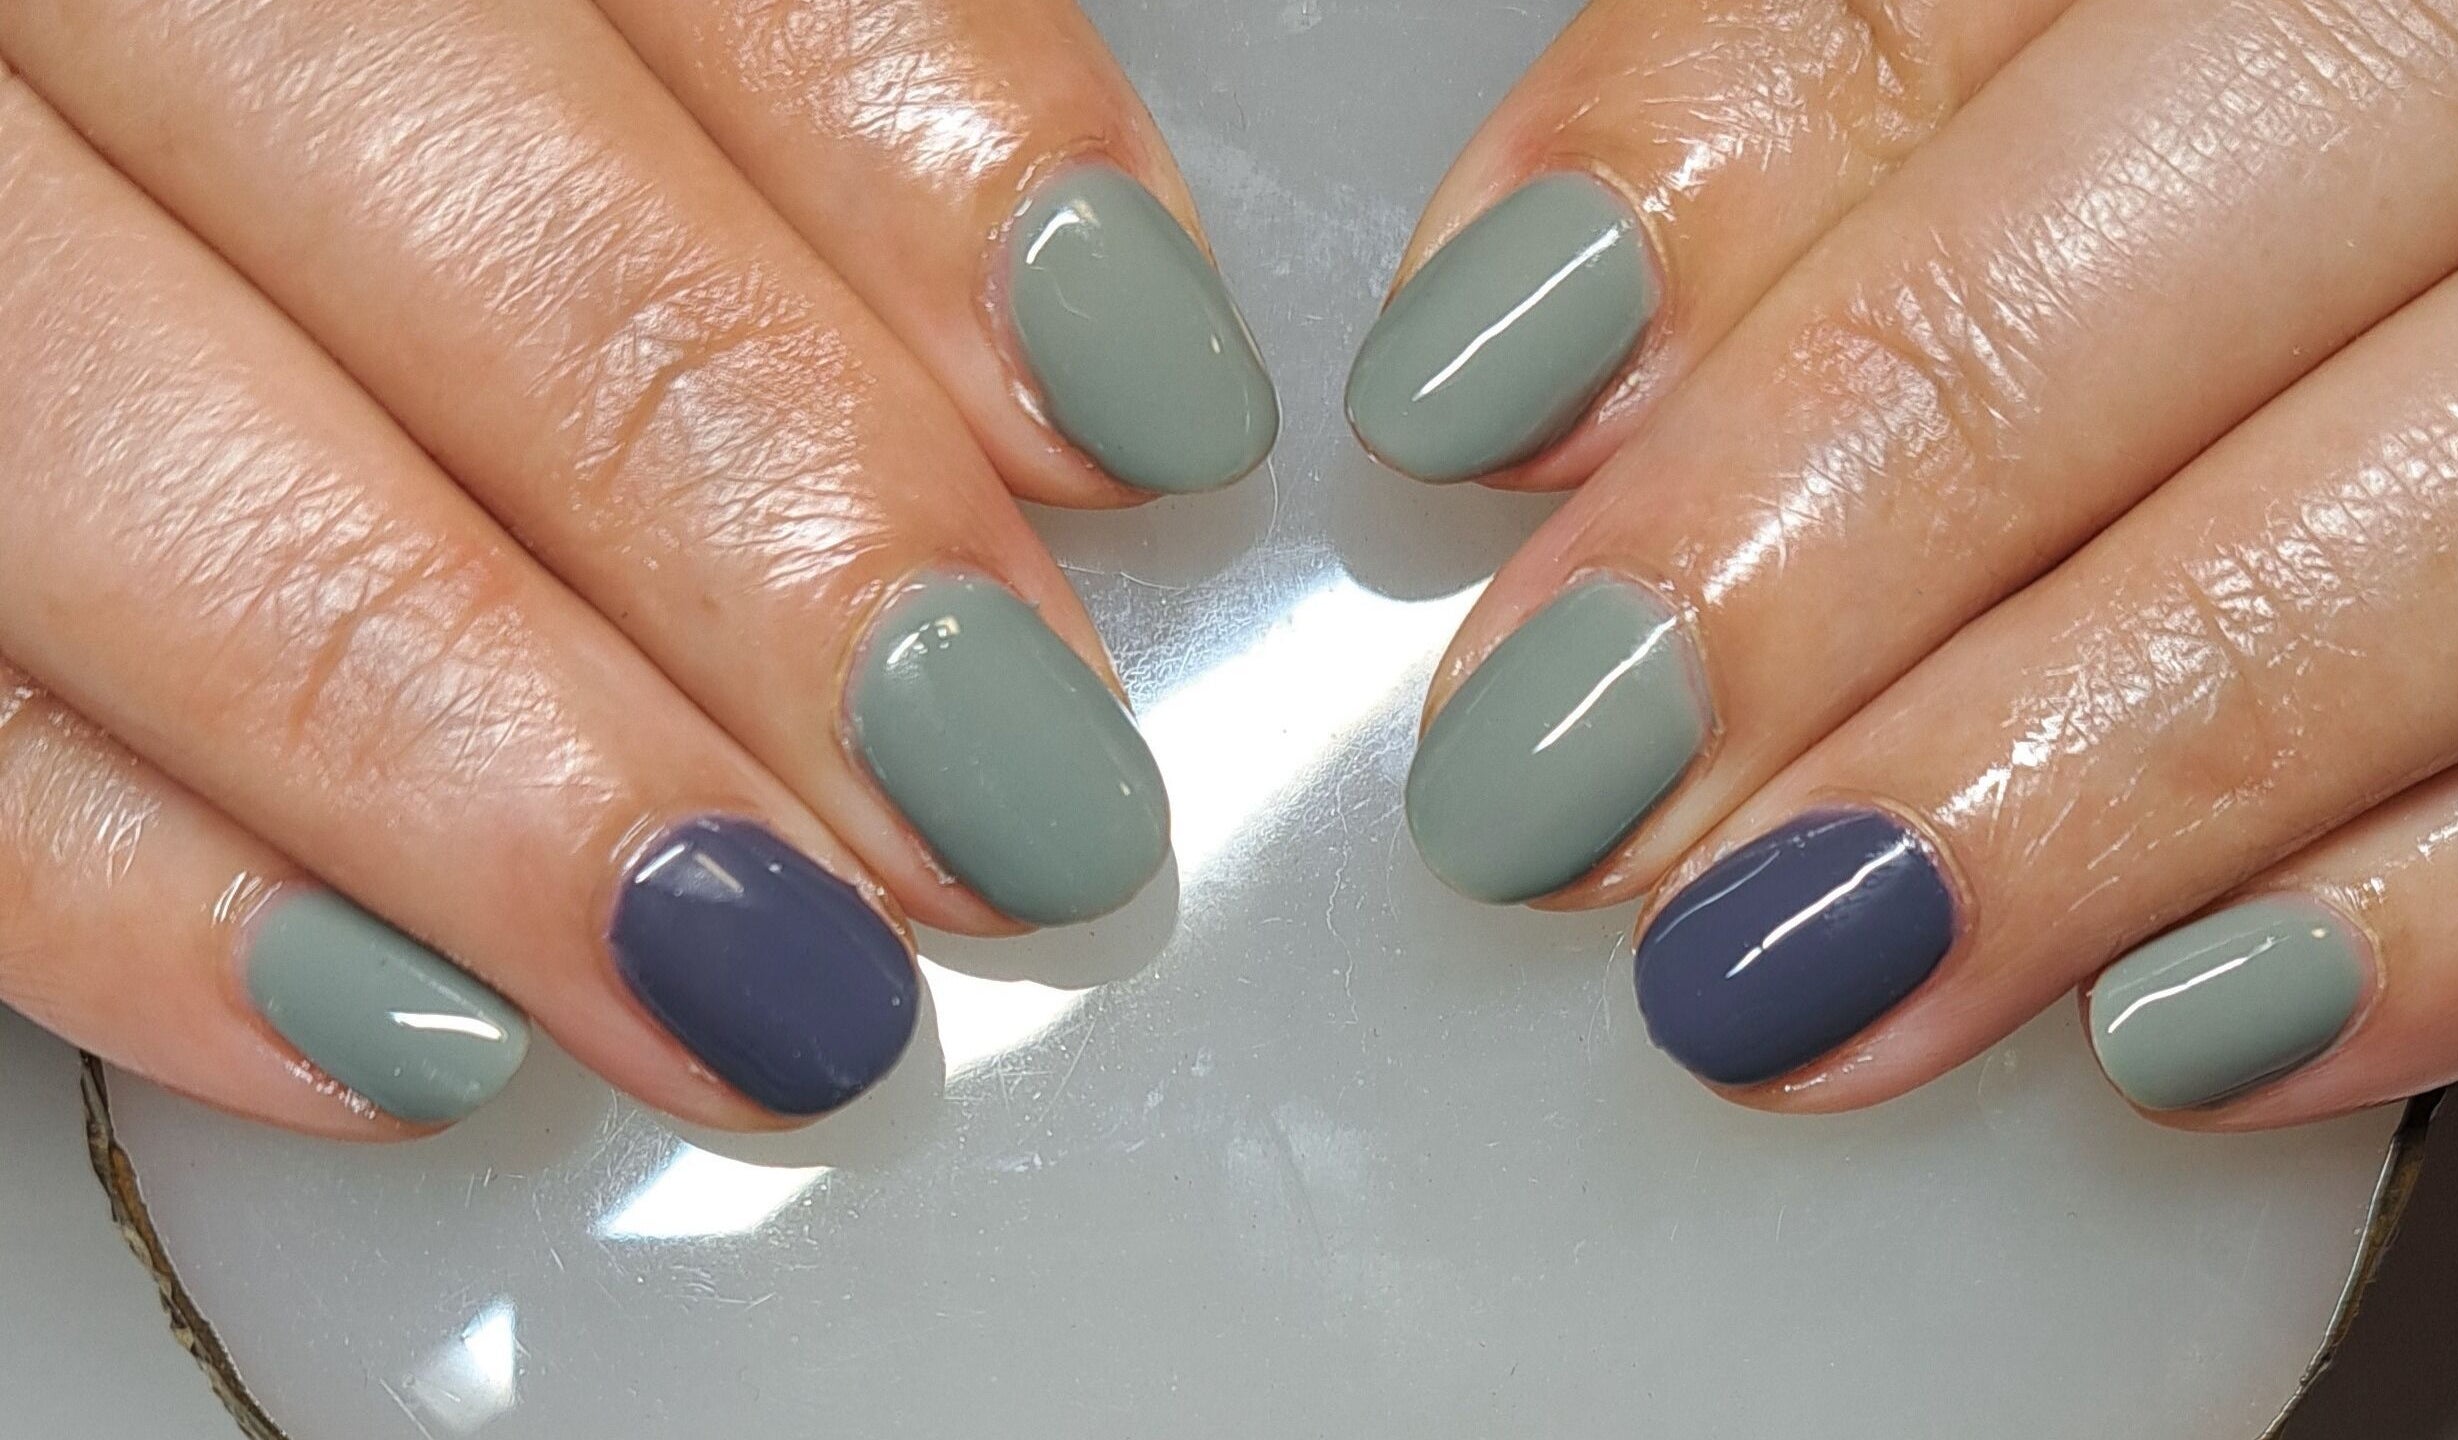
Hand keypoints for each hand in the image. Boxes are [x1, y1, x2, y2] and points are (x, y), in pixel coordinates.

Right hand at [0, 0, 1269, 1135]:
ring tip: (777, 978)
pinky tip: (411, 1032)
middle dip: (785, 547)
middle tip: (1017, 796)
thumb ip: (839, 91)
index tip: (1145, 412)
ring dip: (505, 778)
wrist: (71, 72)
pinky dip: (137, 898)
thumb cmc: (388, 67)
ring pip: (144, 476)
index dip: (947, 189)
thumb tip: (1107, 360)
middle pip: (478, 240)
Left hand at [1379, 0, 2457, 1125]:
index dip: (1711, 240)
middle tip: (1598, 793)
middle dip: (1876, 544)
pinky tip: (2199, 1029)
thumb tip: (1540, 341)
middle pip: (2234, 238)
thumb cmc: (2280, 70)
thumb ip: (1824, 86)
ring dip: (2124, 773)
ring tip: (1808, 965)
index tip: (1483, 465)